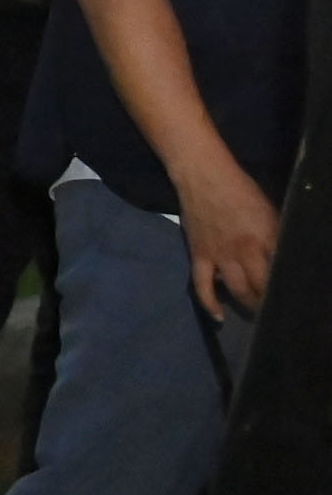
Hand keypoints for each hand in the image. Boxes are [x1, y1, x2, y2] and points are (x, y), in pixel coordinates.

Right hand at [177, 154, 282, 316]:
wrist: (204, 177)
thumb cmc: (242, 191)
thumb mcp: (271, 212)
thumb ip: (278, 237)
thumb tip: (287, 258)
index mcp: (267, 237)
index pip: (282, 271)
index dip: (289, 288)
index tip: (295, 299)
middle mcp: (245, 250)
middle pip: (262, 287)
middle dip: (271, 302)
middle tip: (277, 311)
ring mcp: (220, 255)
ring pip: (237, 290)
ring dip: (249, 304)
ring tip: (257, 313)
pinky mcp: (200, 256)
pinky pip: (202, 286)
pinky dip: (210, 303)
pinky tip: (219, 317)